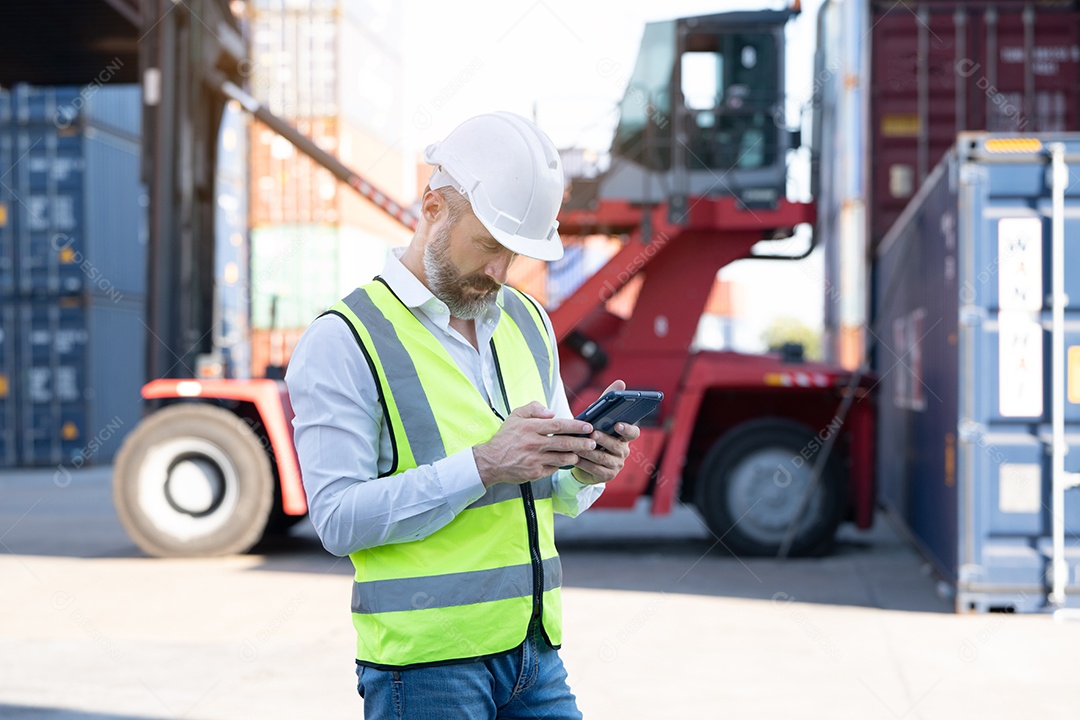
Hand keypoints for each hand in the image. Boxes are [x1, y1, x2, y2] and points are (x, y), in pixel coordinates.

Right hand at [473, 402, 596, 486]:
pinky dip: (560, 465)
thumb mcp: (515, 416)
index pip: (558, 425)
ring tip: (581, 453)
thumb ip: (533, 409)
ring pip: (562, 458)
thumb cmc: (505, 438)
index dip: (575, 426)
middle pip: (564, 443)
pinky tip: (565, 461)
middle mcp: (534, 443)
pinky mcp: (535, 473)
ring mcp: (535, 460)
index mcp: (531, 427)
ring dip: (574, 456)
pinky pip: (553, 468)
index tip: (587, 426)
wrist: (491, 461)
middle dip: (581, 443)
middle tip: (593, 442)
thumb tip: (551, 412)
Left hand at [569, 380, 640, 485]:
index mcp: (624, 437)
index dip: (628, 429)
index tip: (618, 424)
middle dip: (604, 440)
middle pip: (616, 446)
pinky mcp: (607, 475)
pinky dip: (584, 463)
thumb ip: (608, 400)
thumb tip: (621, 382)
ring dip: (590, 451)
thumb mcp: (598, 417)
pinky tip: (575, 458)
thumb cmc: (592, 434)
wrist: (583, 460)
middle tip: (593, 434)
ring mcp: (616, 464)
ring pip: (604, 458)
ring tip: (579, 445)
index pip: (634, 433)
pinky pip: (595, 469)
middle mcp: (623, 451)